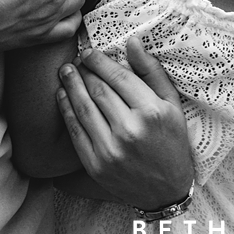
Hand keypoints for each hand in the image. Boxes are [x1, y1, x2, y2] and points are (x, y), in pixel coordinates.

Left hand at [55, 37, 194, 209]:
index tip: (89, 51)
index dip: (99, 60)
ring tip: (65, 71)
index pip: (117, 77)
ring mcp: (110, 149)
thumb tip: (132, 42)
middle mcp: (130, 130)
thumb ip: (152, 72)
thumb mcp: (172, 106)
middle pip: (97, 89)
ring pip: (83, 107)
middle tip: (75, 59)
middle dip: (83, 70)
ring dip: (70, 85)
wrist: (166, 192)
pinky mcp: (95, 165)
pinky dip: (66, 109)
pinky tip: (62, 95)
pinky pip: (75, 131)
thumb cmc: (171, 143)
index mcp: (151, 112)